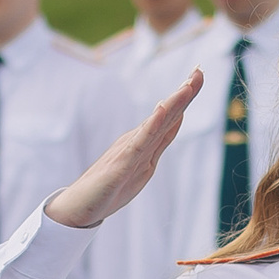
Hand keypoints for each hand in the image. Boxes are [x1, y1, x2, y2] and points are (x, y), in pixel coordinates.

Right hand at [46, 68, 203, 229]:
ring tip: (187, 86)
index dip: (185, 97)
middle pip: (165, 114)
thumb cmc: (108, 189)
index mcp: (144, 142)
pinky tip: (161, 110)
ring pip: (155, 124)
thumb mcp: (143, 165)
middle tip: (199, 70)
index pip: (169, 117)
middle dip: (184, 93)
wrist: (78, 207)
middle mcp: (137, 140)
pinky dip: (152, 125)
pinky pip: (139, 142)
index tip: (199, 75)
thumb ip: (158, 142)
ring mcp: (128, 150)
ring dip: (172, 104)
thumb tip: (175, 118)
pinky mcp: (121, 164)